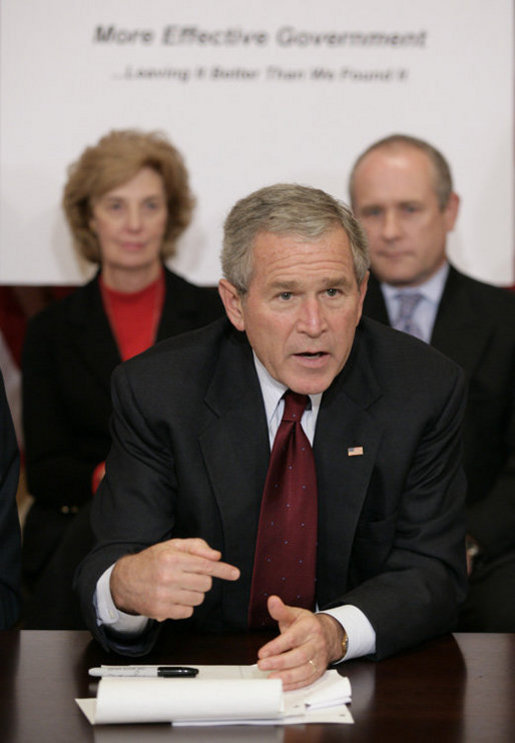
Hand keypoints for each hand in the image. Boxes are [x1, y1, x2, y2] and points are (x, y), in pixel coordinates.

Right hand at [110, 538, 239, 620]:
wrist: (125, 580)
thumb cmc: (153, 561)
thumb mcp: (172, 546)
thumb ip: (196, 547)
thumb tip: (216, 556)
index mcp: (172, 558)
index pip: (205, 565)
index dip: (222, 569)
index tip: (235, 573)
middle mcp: (168, 577)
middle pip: (205, 584)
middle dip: (203, 580)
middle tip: (190, 576)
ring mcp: (164, 595)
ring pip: (198, 598)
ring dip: (194, 593)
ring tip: (179, 586)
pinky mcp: (160, 610)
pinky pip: (188, 612)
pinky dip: (185, 606)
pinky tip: (174, 598)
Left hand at [256, 595, 344, 689]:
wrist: (327, 634)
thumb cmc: (307, 625)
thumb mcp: (294, 614)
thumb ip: (281, 610)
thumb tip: (272, 600)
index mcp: (310, 627)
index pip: (292, 638)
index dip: (276, 646)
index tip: (262, 653)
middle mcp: (316, 643)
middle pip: (299, 656)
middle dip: (279, 662)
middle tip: (262, 665)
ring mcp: (319, 658)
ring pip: (305, 670)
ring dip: (287, 677)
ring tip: (271, 678)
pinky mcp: (319, 671)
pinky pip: (307, 680)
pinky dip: (294, 685)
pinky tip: (281, 685)